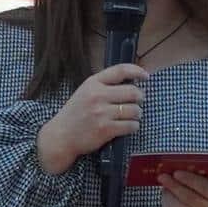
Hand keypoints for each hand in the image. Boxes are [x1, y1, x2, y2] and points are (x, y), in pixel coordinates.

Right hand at [33, 63, 149, 176]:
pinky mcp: (105, 129)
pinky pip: (131, 125)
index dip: (137, 72)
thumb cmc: (76, 113)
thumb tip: (132, 82)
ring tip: (132, 115)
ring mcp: (102, 113)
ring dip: (137, 114)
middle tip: (138, 102)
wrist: (61, 136)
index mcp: (93, 83)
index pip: (120, 70)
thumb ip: (104, 85)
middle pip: (132, 92)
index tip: (145, 76)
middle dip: (140, 97)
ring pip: (134, 110)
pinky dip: (134, 126)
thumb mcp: (85, 92)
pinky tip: (128, 126)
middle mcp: (97, 95)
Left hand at [158, 166, 207, 206]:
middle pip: (190, 199)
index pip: (205, 188)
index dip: (189, 179)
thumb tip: (185, 166)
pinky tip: (166, 197)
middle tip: (162, 177)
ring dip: (168, 196)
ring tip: (164, 187)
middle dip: (174, 186)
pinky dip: (166, 205)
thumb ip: (200, 174)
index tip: (176, 172)